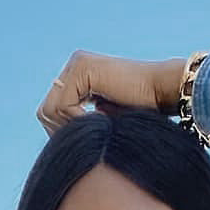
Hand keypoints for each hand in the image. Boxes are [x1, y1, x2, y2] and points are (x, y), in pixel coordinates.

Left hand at [36, 51, 187, 133]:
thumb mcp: (102, 122)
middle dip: (62, 131)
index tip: (86, 140)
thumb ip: (78, 125)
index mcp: (77, 76)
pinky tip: (100, 120)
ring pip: (49, 110)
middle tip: (90, 136)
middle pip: (45, 111)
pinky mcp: (82, 67)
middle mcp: (73, 65)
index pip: (50, 112)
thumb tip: (56, 146)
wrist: (164, 93)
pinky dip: (77, 121)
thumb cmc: (141, 113)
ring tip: (97, 127)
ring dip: (71, 127)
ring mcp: (76, 64)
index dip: (62, 133)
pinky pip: (62, 106)